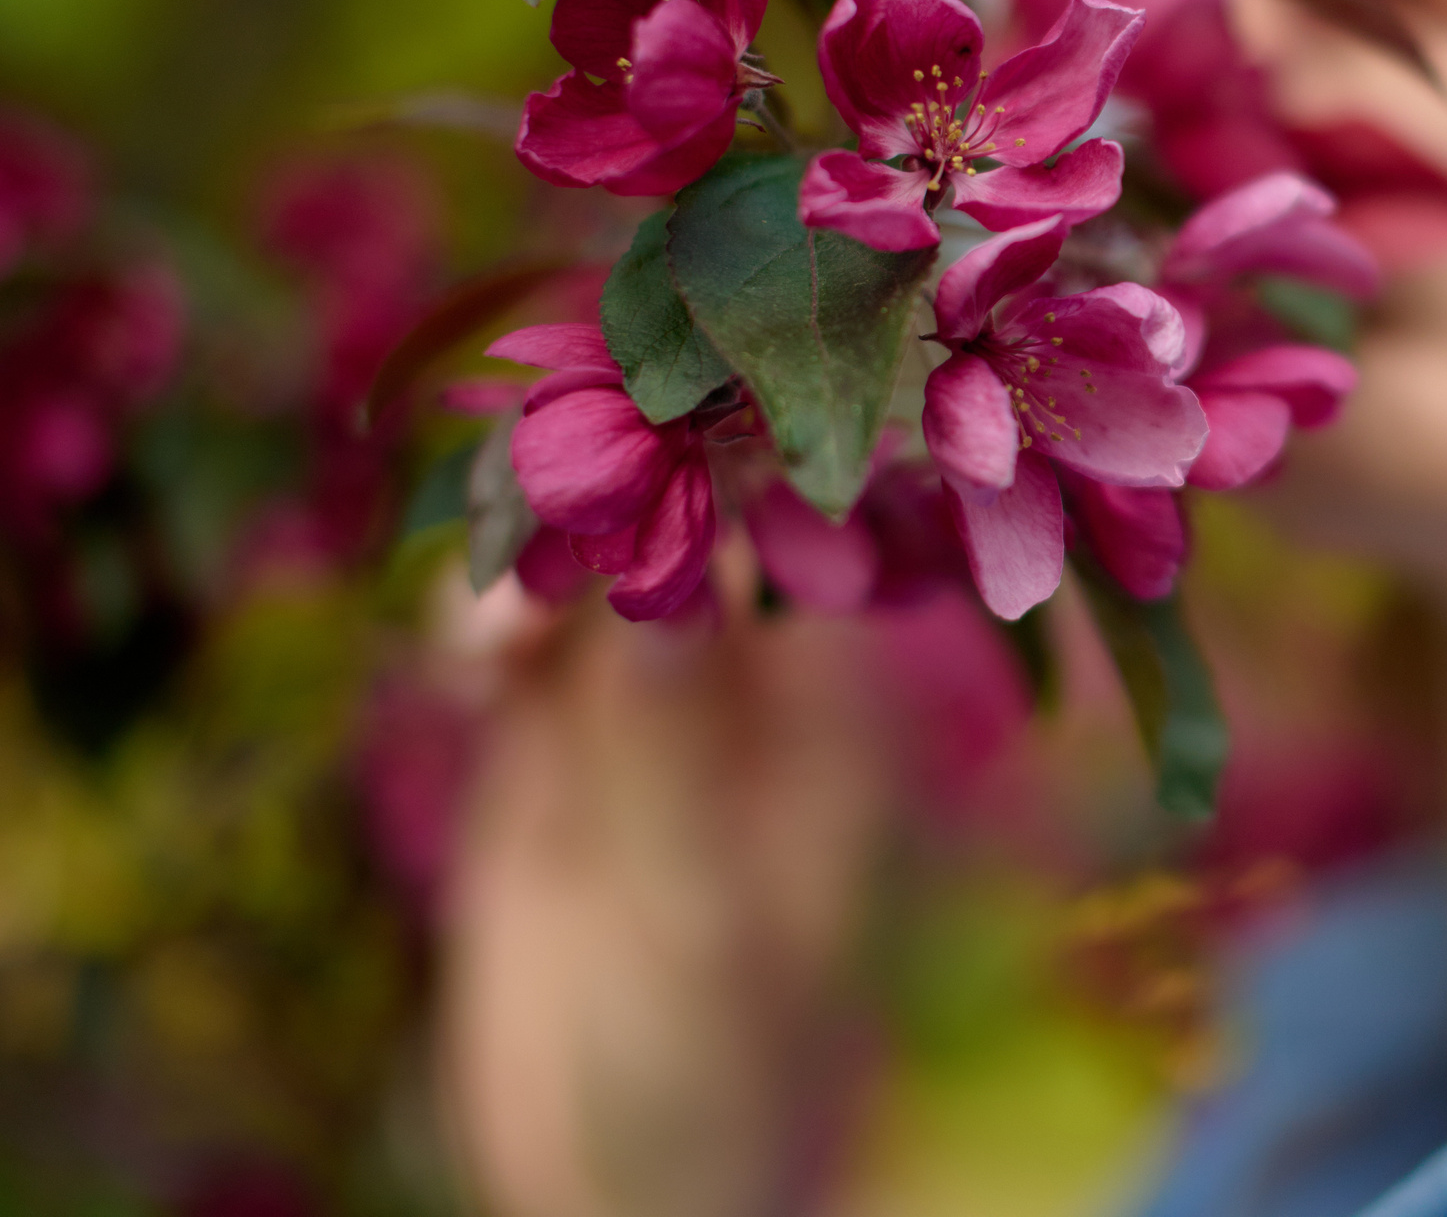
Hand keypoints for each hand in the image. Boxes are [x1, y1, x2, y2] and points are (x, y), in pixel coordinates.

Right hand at [436, 545, 884, 1216]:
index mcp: (833, 716)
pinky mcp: (557, 748)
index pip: (793, 541)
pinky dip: (485, 621)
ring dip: (536, 563)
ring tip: (485, 635)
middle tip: (532, 536)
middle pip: (685, 527)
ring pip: (592, 567)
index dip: (719, 478)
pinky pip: (521, 639)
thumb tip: (663, 599)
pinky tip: (463, 666)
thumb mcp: (694, 919)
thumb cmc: (708, 1069)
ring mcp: (650, 711)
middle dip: (609, 502)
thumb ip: (673, 760)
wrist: (629, 1178)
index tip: (635, 454)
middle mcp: (753, 691)